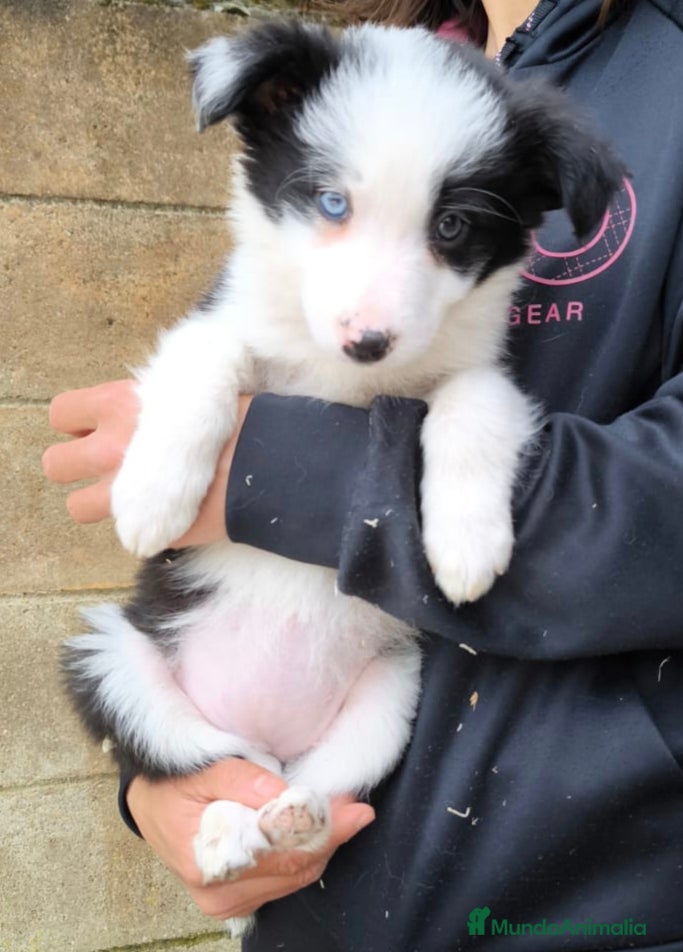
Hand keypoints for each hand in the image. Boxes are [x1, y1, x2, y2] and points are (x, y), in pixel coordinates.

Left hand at [42, 380, 251, 547]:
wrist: (269, 462)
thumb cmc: (237, 419)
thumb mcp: (187, 393)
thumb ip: (150, 407)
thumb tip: (140, 417)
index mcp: (119, 405)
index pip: (61, 413)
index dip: (77, 424)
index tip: (101, 429)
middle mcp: (109, 448)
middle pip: (56, 464)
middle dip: (76, 467)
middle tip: (111, 467)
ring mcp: (122, 494)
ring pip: (76, 506)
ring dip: (98, 504)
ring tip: (131, 497)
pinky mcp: (143, 530)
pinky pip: (122, 534)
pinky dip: (138, 528)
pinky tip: (166, 513)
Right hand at [127, 759, 374, 918]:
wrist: (151, 807)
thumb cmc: (176, 785)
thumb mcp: (202, 771)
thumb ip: (242, 781)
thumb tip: (285, 794)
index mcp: (209, 863)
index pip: (281, 851)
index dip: (323, 830)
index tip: (355, 810)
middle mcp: (222, 894)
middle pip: (295, 868)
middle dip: (331, 836)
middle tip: (356, 804)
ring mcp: (232, 902)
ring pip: (296, 876)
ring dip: (322, 844)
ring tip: (341, 809)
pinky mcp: (241, 899)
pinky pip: (287, 879)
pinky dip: (305, 853)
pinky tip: (314, 828)